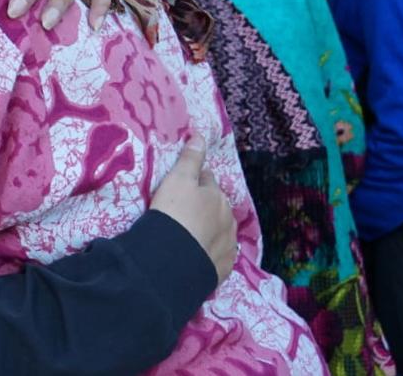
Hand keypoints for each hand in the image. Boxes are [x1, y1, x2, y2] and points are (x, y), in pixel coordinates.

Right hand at [151, 134, 237, 285]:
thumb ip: (191, 158)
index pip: (207, 180)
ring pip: (220, 229)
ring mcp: (228, 244)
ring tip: (189, 234)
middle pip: (216, 205)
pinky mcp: (224, 267)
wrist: (174, 258)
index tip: (181, 186)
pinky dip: (209, 251)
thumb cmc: (174, 212)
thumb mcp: (178, 179)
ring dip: (209, 228)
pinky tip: (197, 253)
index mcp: (217, 195)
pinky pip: (218, 254)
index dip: (194, 180)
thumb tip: (200, 136)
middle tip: (183, 211)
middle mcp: (228, 217)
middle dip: (205, 205)